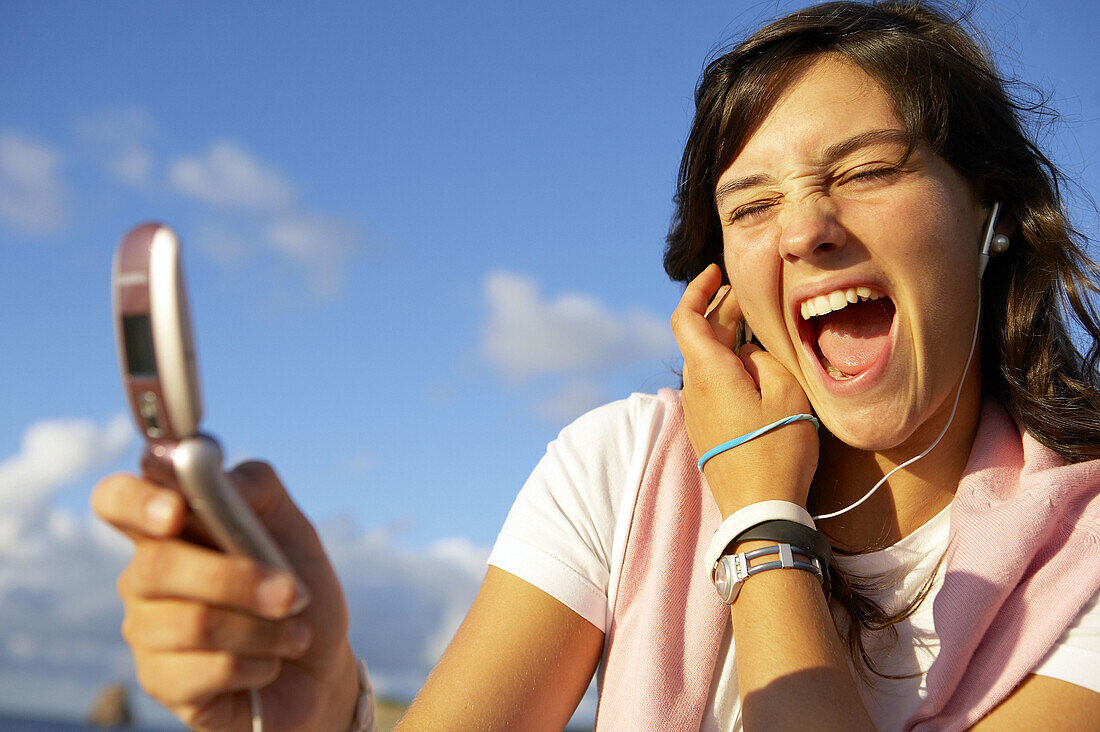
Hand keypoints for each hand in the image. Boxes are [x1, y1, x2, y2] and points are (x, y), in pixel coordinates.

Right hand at [92, 462, 359, 731]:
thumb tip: (219, 475)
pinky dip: (258, 664)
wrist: (321, 664)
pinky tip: (270, 664)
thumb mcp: (293, 527)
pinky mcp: (160, 680)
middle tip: (291, 594)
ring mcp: (146, 629)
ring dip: (263, 629)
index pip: (117, 499)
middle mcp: (145, 575)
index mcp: (170, 526)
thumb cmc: (298, 587)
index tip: (177, 512)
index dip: (136, 501)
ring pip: (193, 622)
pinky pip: (205, 670)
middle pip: (158, 565)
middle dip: (237, 579)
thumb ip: (257, 490)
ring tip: (294, 634)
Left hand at [670, 264, 818, 516]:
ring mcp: (697, 412)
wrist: (759, 509)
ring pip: (706, 362)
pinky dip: (726, 364)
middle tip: (747, 294)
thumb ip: (764, 359)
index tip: (715, 272)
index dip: (698, 290)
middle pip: (699, 338)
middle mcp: (694, 388)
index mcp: (708, 371)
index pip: (686, 317)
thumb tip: (748, 353)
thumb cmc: (777, 449)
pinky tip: (752, 365)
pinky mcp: (706, 430)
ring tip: (754, 324)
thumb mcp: (786, 392)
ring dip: (725, 338)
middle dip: (721, 310)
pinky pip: (711, 385)